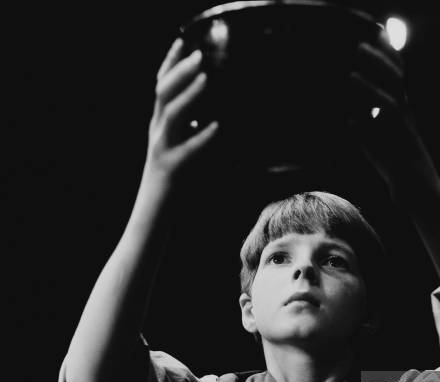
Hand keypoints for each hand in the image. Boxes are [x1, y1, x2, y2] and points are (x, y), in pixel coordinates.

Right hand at [144, 39, 218, 181]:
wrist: (154, 210)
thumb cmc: (172, 179)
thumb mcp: (177, 147)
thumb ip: (186, 130)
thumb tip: (203, 115)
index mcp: (159, 125)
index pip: (161, 86)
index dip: (170, 63)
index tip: (183, 42)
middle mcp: (158, 132)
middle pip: (164, 93)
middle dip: (180, 71)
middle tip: (199, 55)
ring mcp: (163, 149)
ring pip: (172, 115)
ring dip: (189, 95)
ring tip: (205, 79)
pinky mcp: (173, 168)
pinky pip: (188, 150)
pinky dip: (201, 137)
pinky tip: (215, 127)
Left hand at [348, 42, 439, 205]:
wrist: (423, 201)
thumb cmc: (403, 181)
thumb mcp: (379, 155)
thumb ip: (367, 135)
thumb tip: (352, 118)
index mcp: (404, 121)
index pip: (397, 85)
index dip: (388, 63)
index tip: (376, 43)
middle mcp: (408, 119)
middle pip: (398, 79)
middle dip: (382, 57)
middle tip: (365, 40)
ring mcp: (408, 126)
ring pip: (394, 88)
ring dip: (376, 68)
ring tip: (359, 52)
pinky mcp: (405, 137)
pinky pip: (389, 109)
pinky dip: (372, 93)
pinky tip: (355, 82)